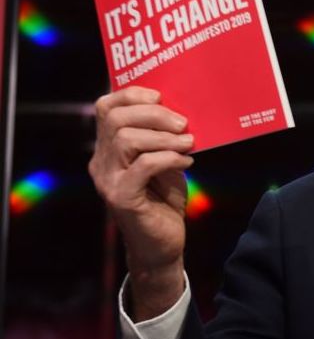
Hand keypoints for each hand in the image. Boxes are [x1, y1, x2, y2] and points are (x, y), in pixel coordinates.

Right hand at [89, 86, 194, 319]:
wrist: (162, 244)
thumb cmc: (164, 199)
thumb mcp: (165, 160)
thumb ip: (163, 137)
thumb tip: (182, 110)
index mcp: (108, 148)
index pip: (106, 107)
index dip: (132, 95)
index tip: (162, 96)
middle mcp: (101, 161)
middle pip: (116, 119)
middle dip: (154, 115)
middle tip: (183, 124)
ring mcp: (108, 180)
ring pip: (126, 139)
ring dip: (164, 137)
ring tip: (188, 143)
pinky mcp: (121, 198)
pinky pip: (142, 166)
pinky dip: (168, 158)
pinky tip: (186, 162)